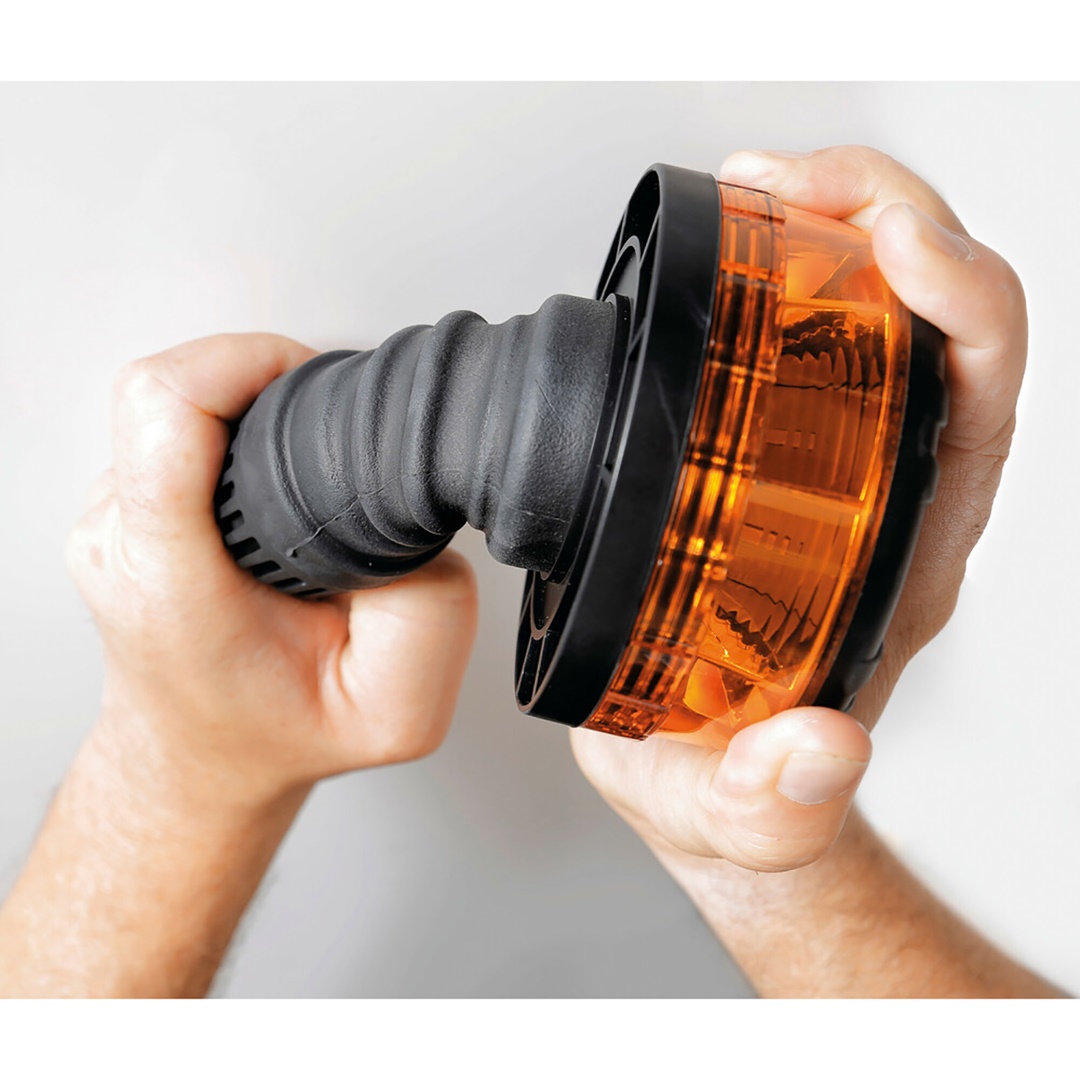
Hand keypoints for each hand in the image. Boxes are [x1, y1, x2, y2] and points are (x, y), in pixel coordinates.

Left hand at [66, 333, 478, 818]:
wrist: (205, 757)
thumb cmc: (278, 735)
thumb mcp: (394, 716)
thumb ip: (430, 623)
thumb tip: (421, 528)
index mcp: (176, 581)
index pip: (168, 408)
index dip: (248, 363)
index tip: (311, 383)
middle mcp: (128, 541)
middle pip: (170, 387)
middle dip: (266, 381)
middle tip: (326, 427)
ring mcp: (113, 520)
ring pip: (173, 402)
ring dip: (249, 407)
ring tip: (297, 465)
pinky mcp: (121, 506)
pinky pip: (175, 427)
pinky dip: (232, 430)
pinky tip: (269, 483)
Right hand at [572, 146, 1025, 873]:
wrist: (707, 783)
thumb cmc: (739, 783)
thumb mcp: (747, 813)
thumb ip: (778, 797)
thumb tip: (820, 746)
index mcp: (899, 560)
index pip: (977, 405)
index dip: (957, 304)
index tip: (891, 247)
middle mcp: (879, 500)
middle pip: (938, 322)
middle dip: (887, 219)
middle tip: (793, 182)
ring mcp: (823, 472)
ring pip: (871, 311)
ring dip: (832, 224)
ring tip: (759, 185)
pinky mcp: (758, 460)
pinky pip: (792, 339)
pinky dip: (771, 271)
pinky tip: (727, 252)